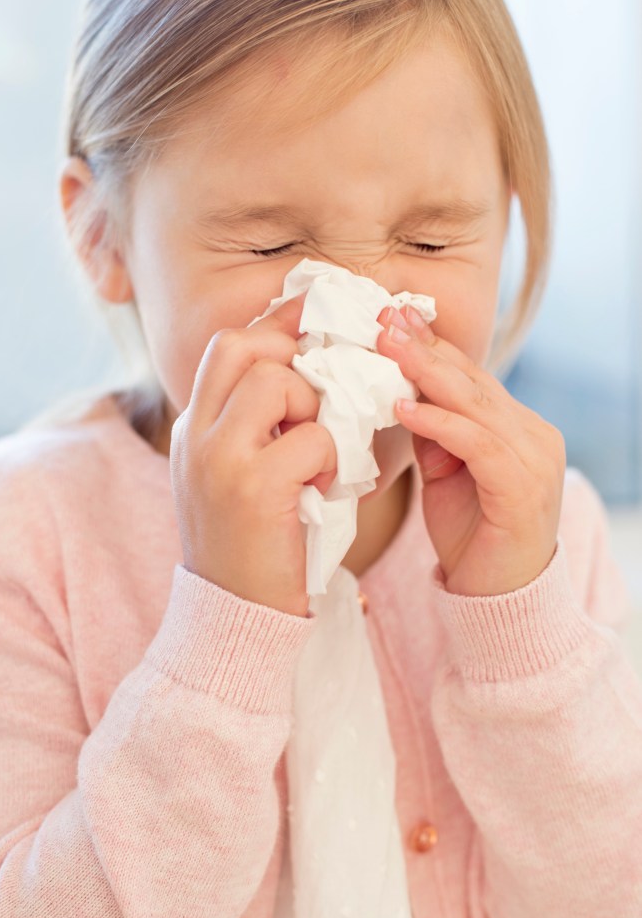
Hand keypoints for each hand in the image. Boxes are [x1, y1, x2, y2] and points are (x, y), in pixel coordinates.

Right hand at [170, 295, 336, 616]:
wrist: (231, 616)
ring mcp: (219, 459)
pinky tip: (325, 489)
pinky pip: (313, 438)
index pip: (228, 345)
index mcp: (193, 427)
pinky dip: (332, 458)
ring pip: (278, 382)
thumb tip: (308, 375)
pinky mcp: (253, 488)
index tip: (313, 319)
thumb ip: (255, 427)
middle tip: (319, 395)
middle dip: (292, 356)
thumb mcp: (235, 476)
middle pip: (243, 345)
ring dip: (315, 409)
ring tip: (320, 453)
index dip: (276, 323)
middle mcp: (197, 434)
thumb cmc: (249, 544)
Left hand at [376, 305, 565, 596]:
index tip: (391, 319)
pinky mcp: (523, 486)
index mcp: (516, 428)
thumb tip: (405, 398)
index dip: (430, 347)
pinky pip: (477, 443)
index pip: (469, 377)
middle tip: (384, 317)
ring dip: (425, 372)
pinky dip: (438, 423)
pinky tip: (403, 408)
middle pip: (471, 380)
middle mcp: (532, 434)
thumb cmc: (472, 539)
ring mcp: (534, 458)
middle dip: (423, 346)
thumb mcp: (445, 476)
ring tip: (386, 347)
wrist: (497, 600)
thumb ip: (434, 436)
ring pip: (474, 403)